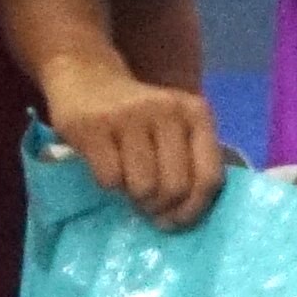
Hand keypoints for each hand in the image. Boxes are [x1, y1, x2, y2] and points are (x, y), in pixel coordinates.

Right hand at [47, 54, 231, 229]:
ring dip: (134, 197)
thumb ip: (190, 161)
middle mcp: (168, 111)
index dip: (194, 209)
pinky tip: (108, 167)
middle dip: (161, 207)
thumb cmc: (138, 116)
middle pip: (175, 188)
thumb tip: (187, 215)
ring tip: (129, 184)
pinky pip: (110, 179)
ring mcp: (129, 116)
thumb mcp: (175, 128)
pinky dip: (109, 184)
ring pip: (143, 187)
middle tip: (149, 206)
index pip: (209, 177)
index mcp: (196, 114)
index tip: (177, 221)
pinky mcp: (93, 126)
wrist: (87, 76)